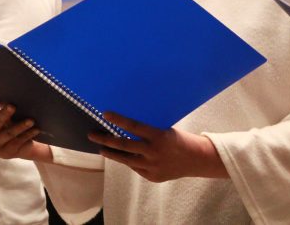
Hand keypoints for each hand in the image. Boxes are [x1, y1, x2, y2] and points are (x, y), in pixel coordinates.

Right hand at [0, 84, 50, 161]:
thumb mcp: (8, 115)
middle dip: (4, 114)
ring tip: (31, 120)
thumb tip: (10, 84)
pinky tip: (36, 129)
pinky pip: (18, 142)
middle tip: (13, 106)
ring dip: (21, 126)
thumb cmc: (13, 126)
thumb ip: (6, 104)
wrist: (22, 148)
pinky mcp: (6, 152)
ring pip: (9, 133)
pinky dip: (28, 135)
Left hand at [88, 112, 226, 181]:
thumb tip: (126, 124)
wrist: (197, 159)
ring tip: (101, 148)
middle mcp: (153, 152)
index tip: (105, 114)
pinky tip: (121, 156)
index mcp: (158, 136)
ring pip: (126, 160)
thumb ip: (147, 131)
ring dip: (111, 153)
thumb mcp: (164, 130)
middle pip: (124, 145)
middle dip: (105, 139)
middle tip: (92, 133)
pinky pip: (136, 168)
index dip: (118, 120)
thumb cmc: (180, 139)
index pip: (133, 126)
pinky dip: (128, 161)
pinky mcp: (153, 176)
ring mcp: (152, 166)